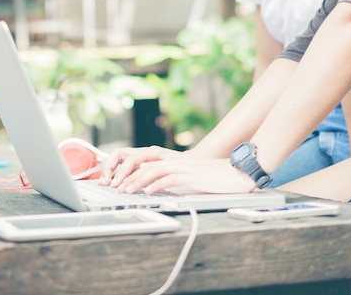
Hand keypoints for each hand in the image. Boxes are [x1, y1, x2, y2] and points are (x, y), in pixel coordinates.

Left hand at [100, 146, 256, 193]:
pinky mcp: (191, 175)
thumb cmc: (213, 176)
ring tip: (126, 191)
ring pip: (153, 169)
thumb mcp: (187, 175)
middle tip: (115, 186)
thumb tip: (151, 184)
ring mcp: (183, 166)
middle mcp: (174, 158)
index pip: (142, 156)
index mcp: (171, 157)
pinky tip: (148, 192)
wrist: (236, 173)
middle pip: (143, 160)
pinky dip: (156, 185)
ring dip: (137, 181)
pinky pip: (169, 178)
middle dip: (126, 172)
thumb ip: (170, 176)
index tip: (114, 178)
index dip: (125, 166)